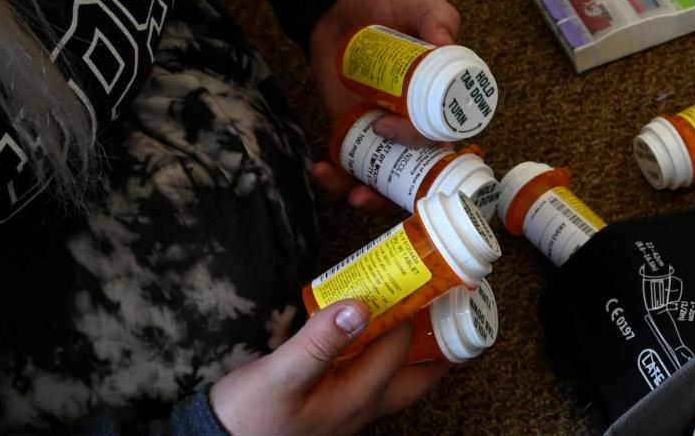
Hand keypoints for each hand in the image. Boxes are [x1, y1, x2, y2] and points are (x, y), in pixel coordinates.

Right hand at [208, 301, 450, 435]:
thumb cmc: (249, 417)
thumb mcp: (282, 375)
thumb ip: (321, 341)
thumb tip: (360, 305)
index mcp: (357, 397)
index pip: (398, 347)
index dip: (411, 311)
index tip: (421, 278)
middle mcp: (360, 409)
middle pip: (414, 379)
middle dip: (436, 347)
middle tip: (445, 311)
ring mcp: (346, 413)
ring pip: (393, 381)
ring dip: (408, 352)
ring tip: (413, 318)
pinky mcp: (329, 411)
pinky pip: (367, 382)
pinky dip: (377, 357)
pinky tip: (362, 338)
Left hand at [307, 0, 459, 210]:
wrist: (340, 2)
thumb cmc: (389, 1)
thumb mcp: (416, 2)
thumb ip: (436, 17)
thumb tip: (444, 40)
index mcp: (440, 98)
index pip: (444, 136)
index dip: (430, 150)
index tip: (398, 135)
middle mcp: (415, 120)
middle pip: (416, 169)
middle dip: (398, 191)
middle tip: (369, 188)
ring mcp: (382, 127)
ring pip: (384, 175)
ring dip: (369, 193)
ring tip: (349, 194)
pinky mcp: (351, 128)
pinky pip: (351, 161)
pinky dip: (337, 175)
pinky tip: (322, 171)